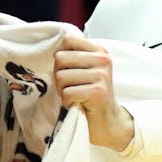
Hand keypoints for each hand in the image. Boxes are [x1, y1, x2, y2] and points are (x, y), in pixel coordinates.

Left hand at [53, 36, 133, 150]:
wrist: (108, 121)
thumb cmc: (91, 95)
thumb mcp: (85, 69)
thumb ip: (73, 56)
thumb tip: (53, 49)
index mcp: (99, 51)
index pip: (68, 40)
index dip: (61, 57)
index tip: (69, 70)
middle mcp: (103, 60)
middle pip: (60, 59)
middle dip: (60, 76)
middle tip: (72, 86)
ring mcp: (102, 75)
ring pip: (61, 77)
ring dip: (63, 91)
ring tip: (76, 95)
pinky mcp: (98, 92)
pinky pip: (67, 93)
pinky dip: (67, 102)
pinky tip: (78, 103)